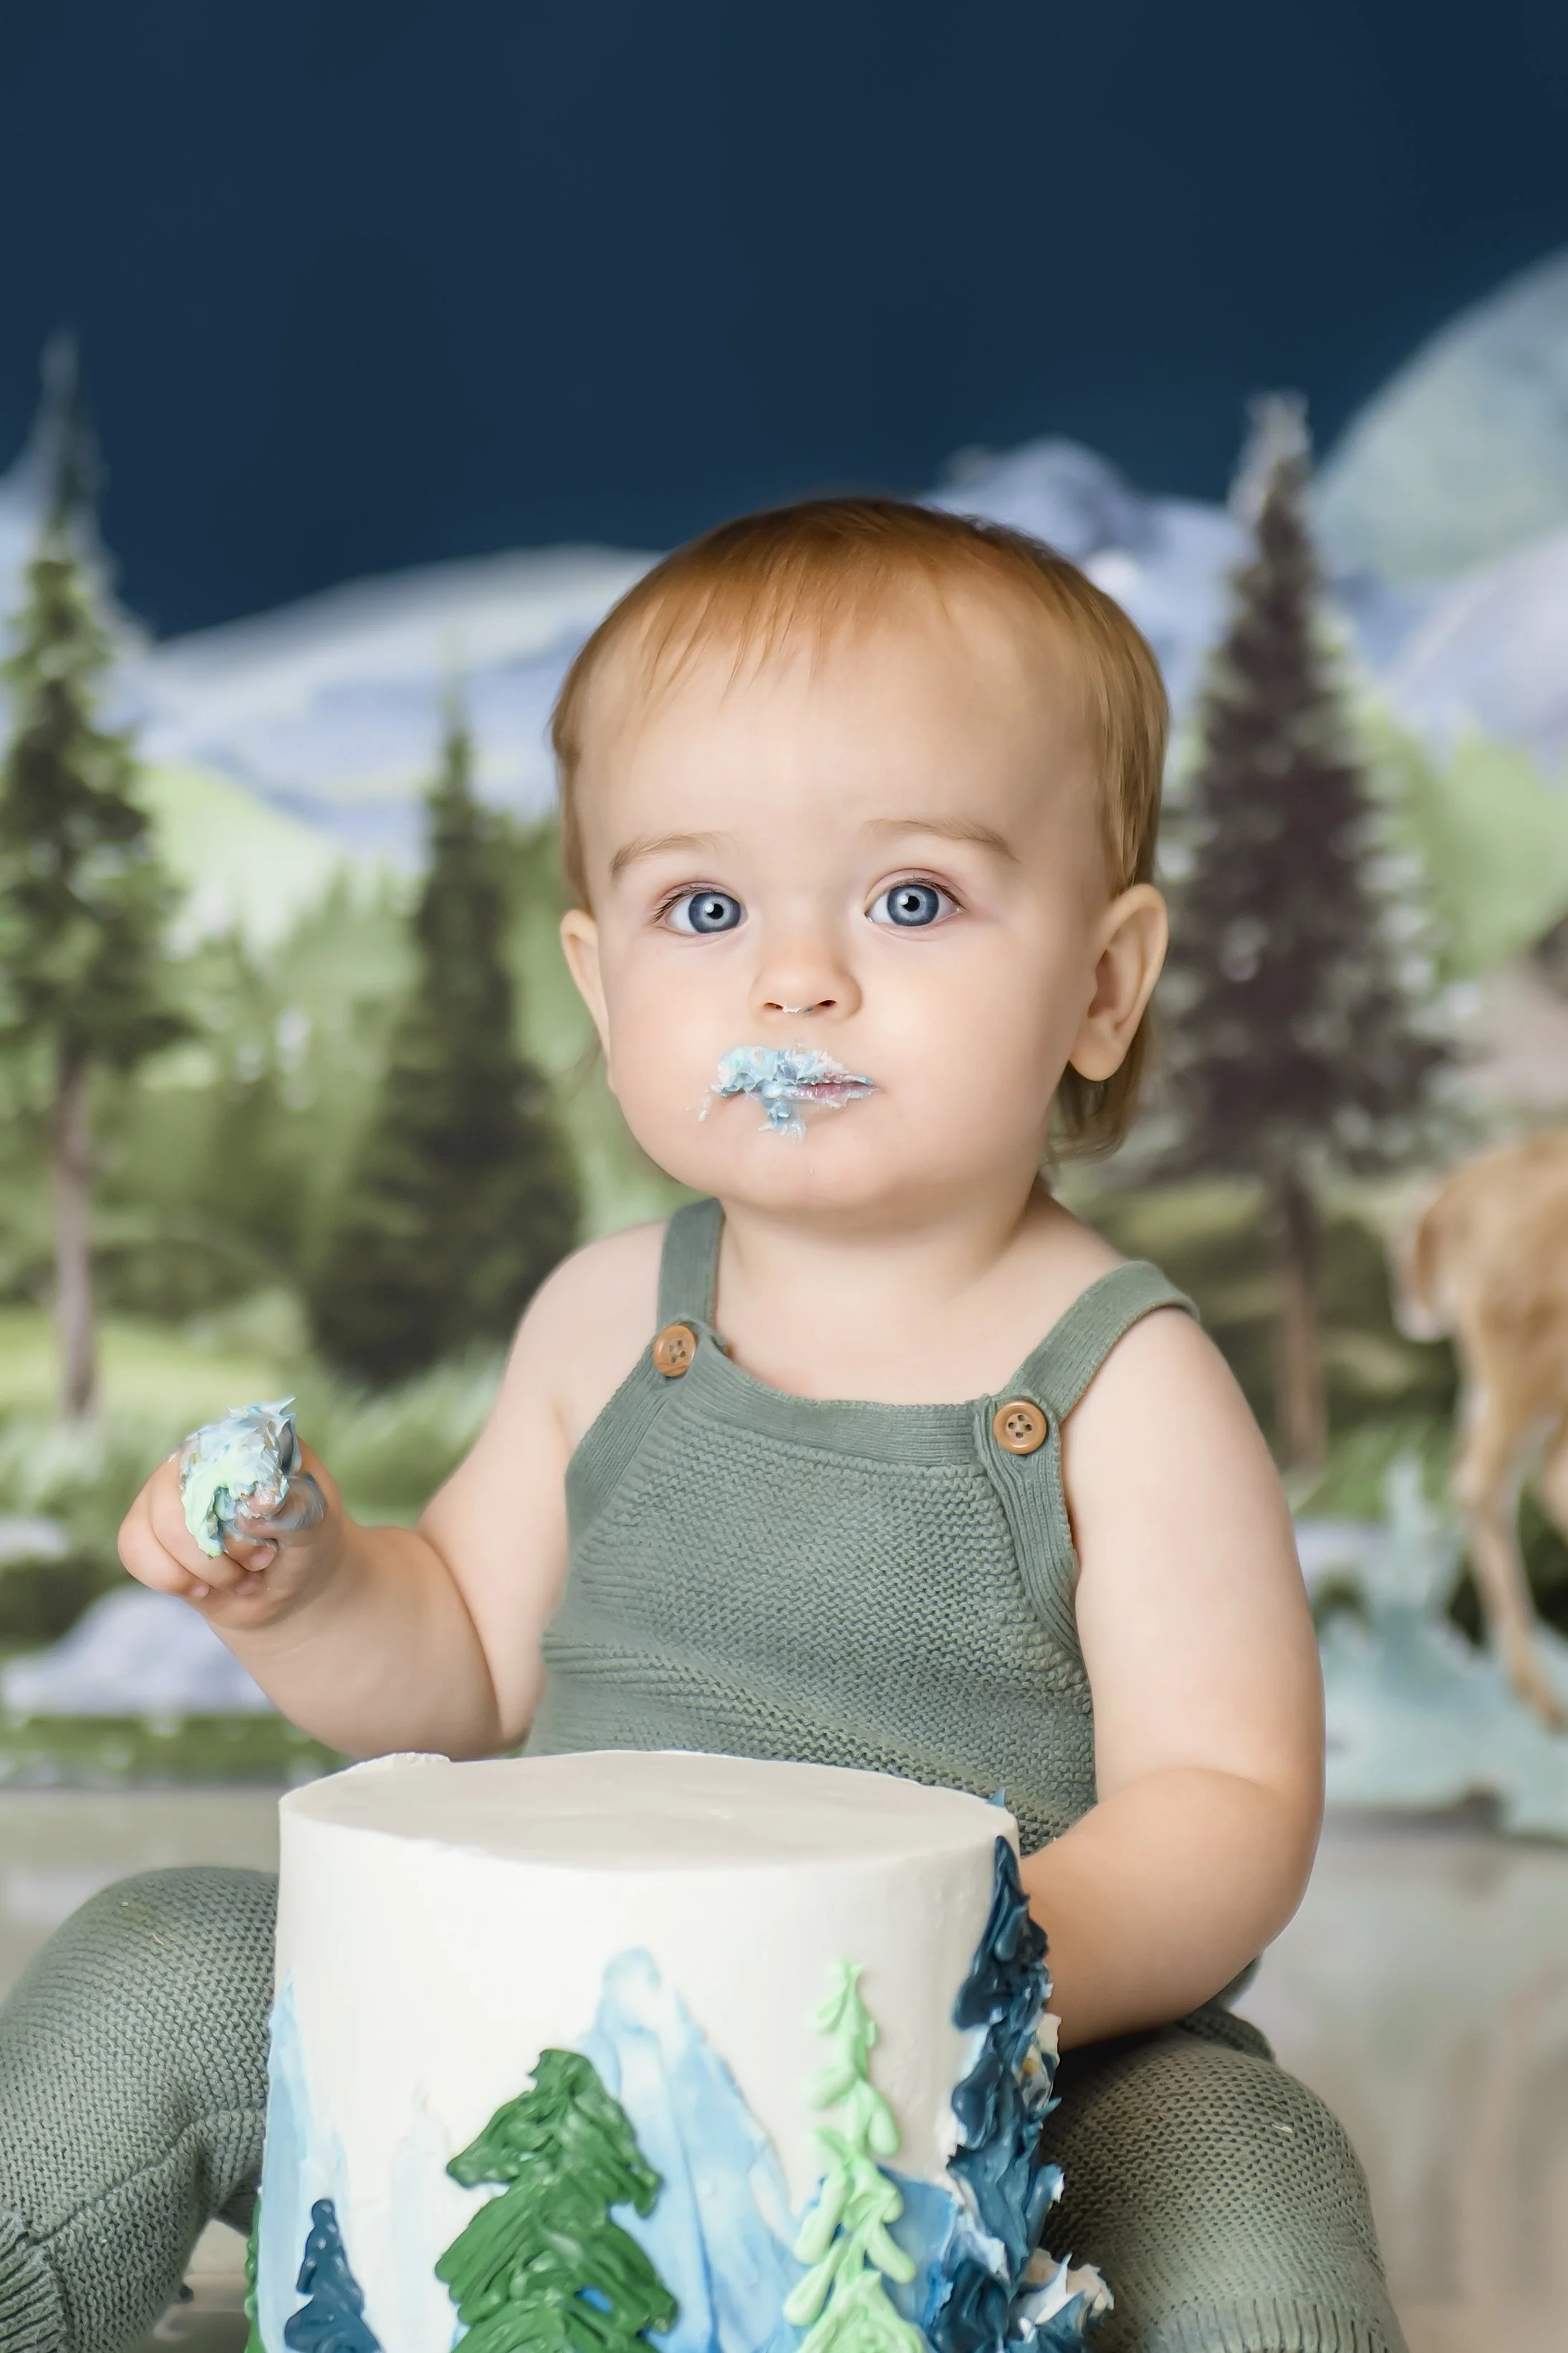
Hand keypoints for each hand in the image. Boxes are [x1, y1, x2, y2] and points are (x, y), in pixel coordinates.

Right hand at [117, 1440, 346, 1626]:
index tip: (268, 1546)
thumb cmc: (307, 1544)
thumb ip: (294, 1508)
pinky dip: (170, 1578)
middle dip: (217, 1549)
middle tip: (259, 1565)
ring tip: (239, 1580)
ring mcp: (168, 1490)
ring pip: (151, 1526)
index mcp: (246, 1440)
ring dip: (198, 1568)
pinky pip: (132, 1548)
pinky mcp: (147, 1526)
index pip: (218, 1455)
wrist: (291, 1588)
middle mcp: (201, 1456)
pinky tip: (203, 1588)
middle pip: (177, 1497)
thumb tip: (255, 1505)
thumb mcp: (316, 1525)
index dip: (236, 1509)